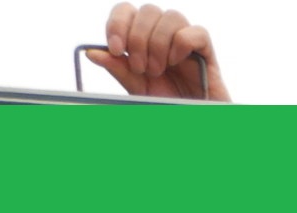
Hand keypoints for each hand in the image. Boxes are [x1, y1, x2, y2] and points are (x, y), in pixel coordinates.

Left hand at [85, 5, 227, 100]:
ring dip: (159, 44)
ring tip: (158, 70)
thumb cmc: (166, 101)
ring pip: (171, 16)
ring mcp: (185, 38)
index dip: (118, 24)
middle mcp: (164, 32)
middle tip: (140, 68)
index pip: (127, 11)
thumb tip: (91, 53)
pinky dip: (181, 45)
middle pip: (148, 10)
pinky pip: (195, 32)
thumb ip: (118, 68)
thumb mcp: (136, 86)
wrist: (193, 118)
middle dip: (138, 39)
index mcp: (144, 36)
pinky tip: (177, 63)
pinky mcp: (205, 49)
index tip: (116, 49)